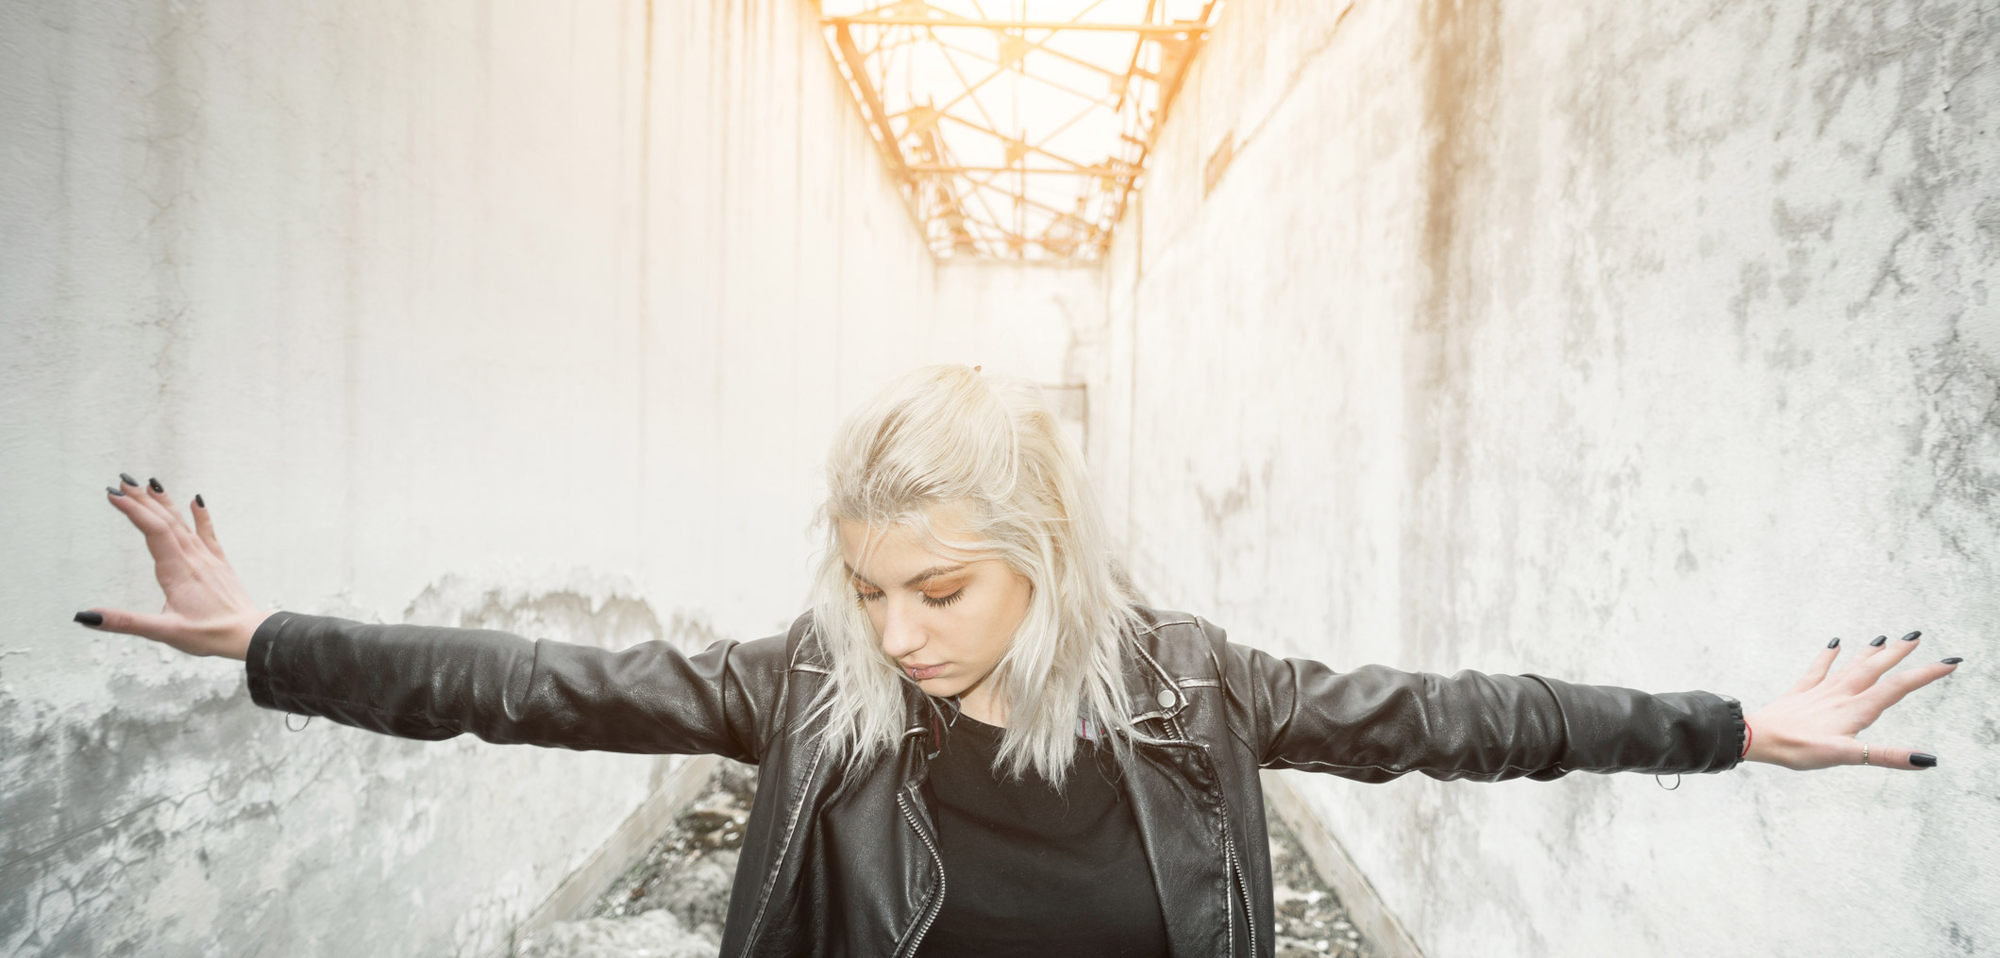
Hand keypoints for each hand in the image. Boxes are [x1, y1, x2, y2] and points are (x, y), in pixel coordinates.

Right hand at [75, 474, 270, 659]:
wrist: (250, 634)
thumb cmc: (209, 635)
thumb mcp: (164, 632)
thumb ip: (126, 622)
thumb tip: (87, 616)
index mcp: (177, 572)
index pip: (154, 532)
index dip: (134, 511)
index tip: (113, 495)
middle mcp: (193, 559)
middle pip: (166, 522)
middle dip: (143, 500)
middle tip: (123, 481)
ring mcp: (207, 559)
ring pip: (184, 524)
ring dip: (165, 503)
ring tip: (150, 484)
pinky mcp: (219, 564)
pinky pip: (208, 534)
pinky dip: (201, 516)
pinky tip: (197, 500)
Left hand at [1743, 632, 1961, 769]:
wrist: (1757, 737)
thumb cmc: (1799, 749)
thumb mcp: (1846, 756)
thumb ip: (1886, 756)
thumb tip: (1926, 759)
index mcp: (1856, 709)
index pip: (1898, 688)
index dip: (1924, 675)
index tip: (1948, 663)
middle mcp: (1841, 695)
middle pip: (1875, 670)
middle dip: (1898, 654)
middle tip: (1917, 637)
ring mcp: (1820, 692)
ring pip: (1851, 667)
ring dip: (1870, 653)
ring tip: (1886, 638)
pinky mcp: (1801, 692)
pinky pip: (1818, 669)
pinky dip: (1829, 655)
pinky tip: (1835, 642)